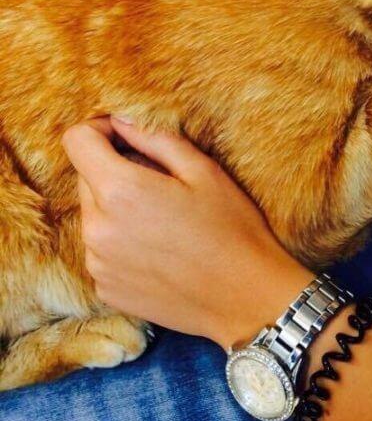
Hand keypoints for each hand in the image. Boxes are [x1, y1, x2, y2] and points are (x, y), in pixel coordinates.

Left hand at [62, 116, 311, 349]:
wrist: (246, 298)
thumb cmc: (232, 229)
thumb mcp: (203, 170)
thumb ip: (155, 138)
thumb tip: (121, 121)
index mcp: (120, 191)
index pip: (77, 140)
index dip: (100, 129)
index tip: (127, 137)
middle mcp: (97, 228)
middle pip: (86, 178)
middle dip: (116, 171)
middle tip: (162, 183)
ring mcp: (98, 263)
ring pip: (94, 215)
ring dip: (118, 208)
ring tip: (165, 222)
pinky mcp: (105, 288)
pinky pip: (102, 249)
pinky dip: (122, 242)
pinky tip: (161, 250)